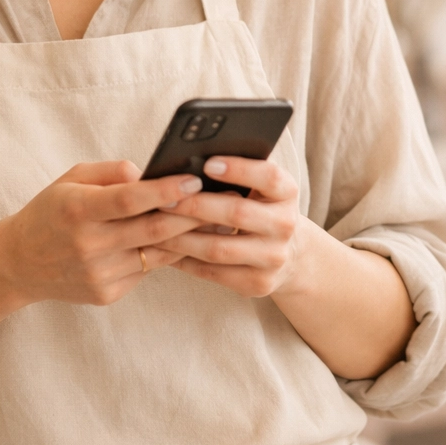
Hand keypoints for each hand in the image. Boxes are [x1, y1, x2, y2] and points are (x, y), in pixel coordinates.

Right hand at [0, 160, 203, 305]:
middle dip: (191, 213)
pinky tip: (186, 240)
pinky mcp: (107, 294)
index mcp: (76, 210)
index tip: (194, 178)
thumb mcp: (72, 179)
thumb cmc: (52, 211)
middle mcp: (87, 245)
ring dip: (189, 236)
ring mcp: (98, 274)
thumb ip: (110, 172)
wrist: (20, 264)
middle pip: (151, 230)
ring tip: (217, 217)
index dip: (164, 189)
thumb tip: (149, 173)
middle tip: (222, 198)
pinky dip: (167, 253)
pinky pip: (147, 269)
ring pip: (157, 253)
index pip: (128, 199)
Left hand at [154, 156, 303, 298]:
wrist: (289, 255)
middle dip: (195, 206)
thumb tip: (189, 160)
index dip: (239, 169)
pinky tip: (166, 249)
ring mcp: (274, 257)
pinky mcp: (259, 284)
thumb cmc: (260, 209)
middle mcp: (285, 224)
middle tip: (163, 199)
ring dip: (182, 237)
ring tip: (156, 226)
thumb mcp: (260, 188)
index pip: (268, 177)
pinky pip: (214, 272)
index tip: (207, 163)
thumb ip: (236, 172)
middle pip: (237, 213)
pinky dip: (185, 260)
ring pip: (219, 248)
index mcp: (286, 193)